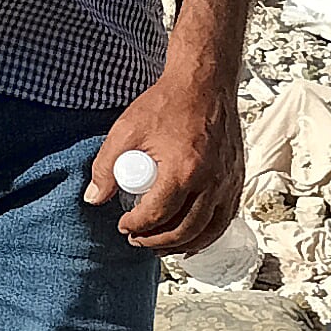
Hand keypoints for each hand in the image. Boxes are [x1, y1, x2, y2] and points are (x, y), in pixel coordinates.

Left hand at [86, 70, 243, 254]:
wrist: (204, 84)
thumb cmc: (167, 104)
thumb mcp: (126, 131)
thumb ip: (105, 167)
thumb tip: (93, 198)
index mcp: (183, 170)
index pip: (157, 215)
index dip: (136, 226)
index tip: (123, 226)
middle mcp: (211, 181)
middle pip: (184, 230)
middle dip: (157, 241)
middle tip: (137, 240)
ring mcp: (228, 181)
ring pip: (209, 230)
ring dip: (184, 244)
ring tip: (160, 246)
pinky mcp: (237, 178)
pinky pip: (226, 218)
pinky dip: (208, 233)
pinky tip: (191, 237)